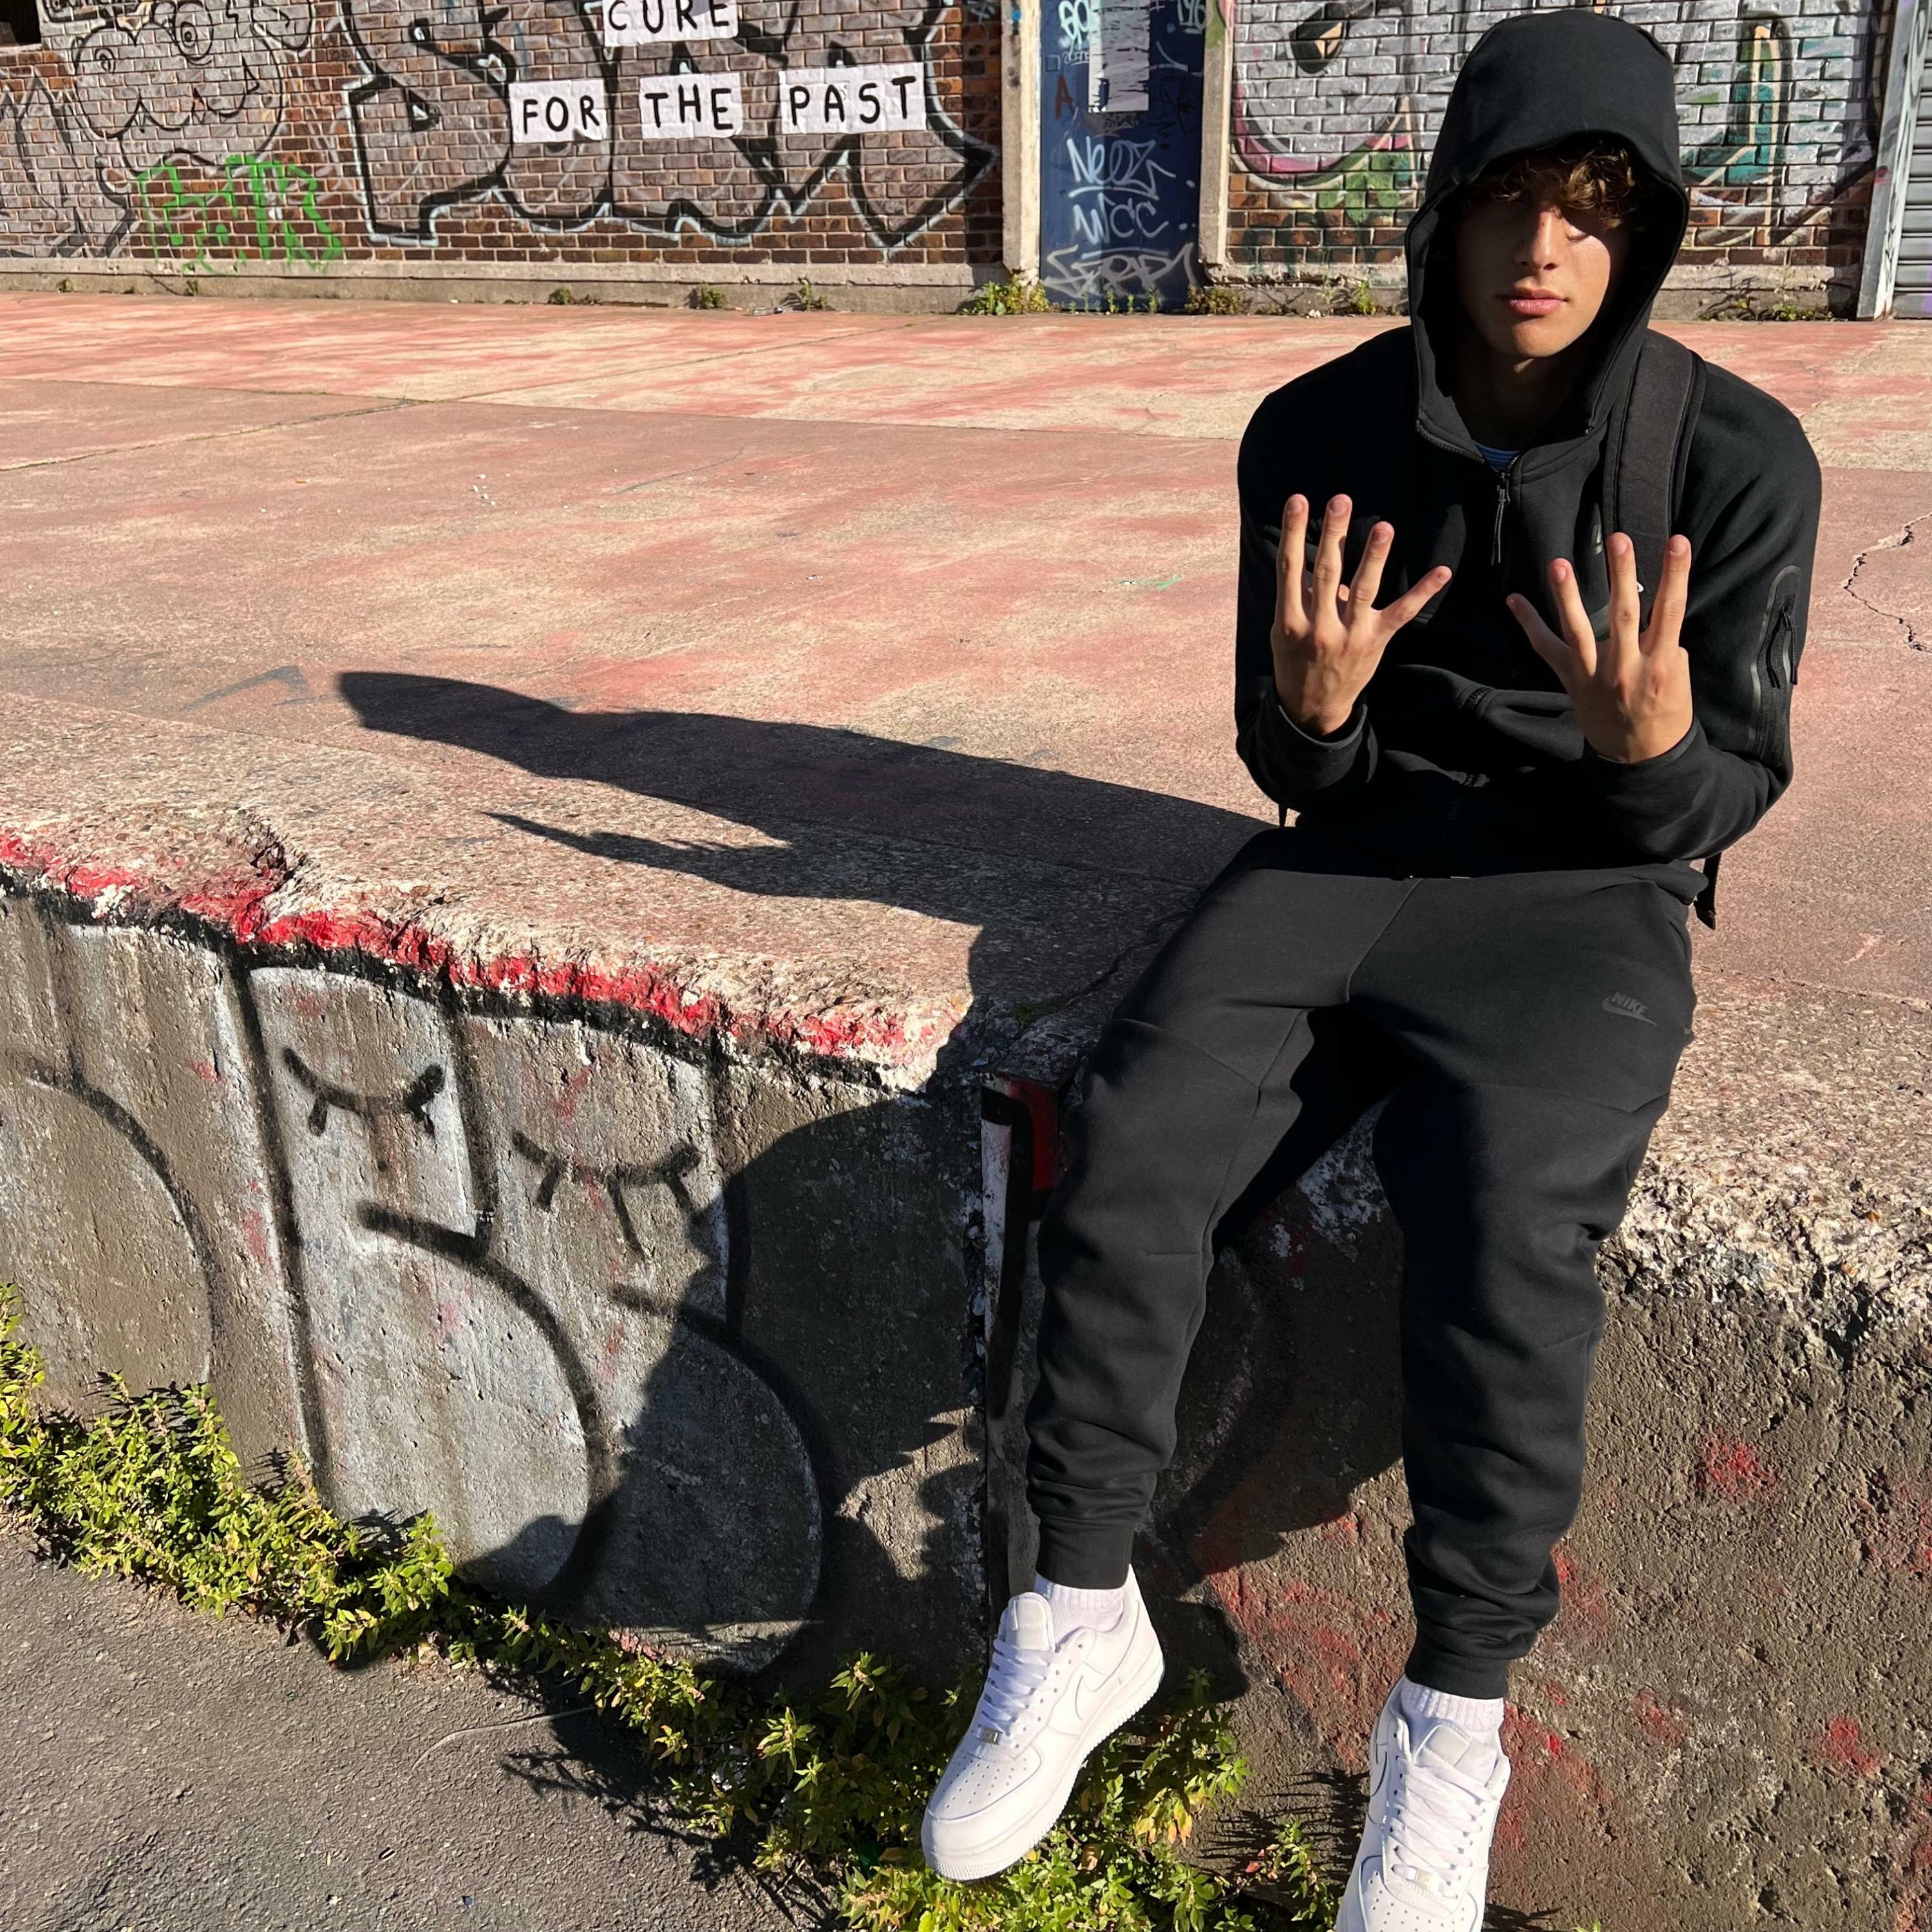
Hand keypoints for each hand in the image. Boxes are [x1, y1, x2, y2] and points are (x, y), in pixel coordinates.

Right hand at [1272, 493, 1451, 736]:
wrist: (1312, 709)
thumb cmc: (1295, 662)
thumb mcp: (1284, 632)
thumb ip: (1298, 597)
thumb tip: (1315, 557)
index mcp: (1290, 621)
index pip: (1290, 569)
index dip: (1293, 533)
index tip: (1298, 500)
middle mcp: (1319, 627)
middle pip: (1327, 573)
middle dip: (1334, 535)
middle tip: (1340, 500)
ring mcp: (1350, 635)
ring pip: (1363, 590)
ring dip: (1374, 557)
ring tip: (1383, 526)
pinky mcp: (1376, 641)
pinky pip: (1402, 613)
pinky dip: (1422, 592)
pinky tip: (1442, 572)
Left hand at [1508, 533, 1694, 763]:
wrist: (1639, 758)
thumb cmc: (1665, 714)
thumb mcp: (1680, 681)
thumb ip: (1667, 646)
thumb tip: (1654, 620)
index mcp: (1662, 662)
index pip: (1672, 610)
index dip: (1676, 574)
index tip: (1677, 541)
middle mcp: (1627, 666)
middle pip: (1626, 613)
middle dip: (1622, 574)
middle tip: (1618, 539)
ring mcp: (1595, 674)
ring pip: (1579, 631)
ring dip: (1566, 596)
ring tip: (1558, 564)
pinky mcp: (1571, 681)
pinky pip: (1547, 649)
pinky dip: (1529, 624)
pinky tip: (1514, 601)